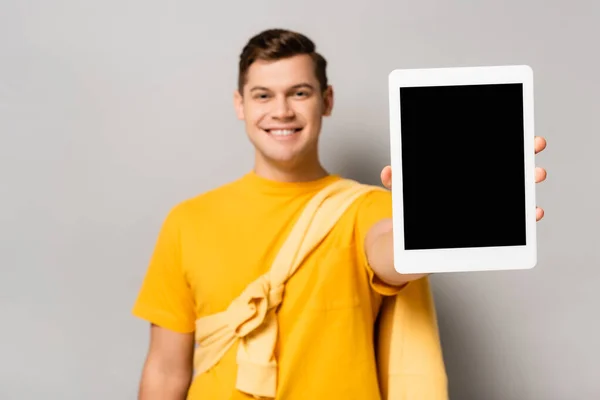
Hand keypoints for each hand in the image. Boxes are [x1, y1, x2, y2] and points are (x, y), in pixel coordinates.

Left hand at [380, 136, 547, 221]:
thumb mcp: (407, 191)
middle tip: (534, 144)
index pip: (489, 148)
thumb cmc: (415, 206)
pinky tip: (534, 212)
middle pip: (510, 163)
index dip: (506, 135)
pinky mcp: (493, 227)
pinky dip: (527, 216)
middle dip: (526, 152)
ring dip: (530, 180)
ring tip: (536, 174)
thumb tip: (389, 173)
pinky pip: (515, 221)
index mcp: (466, 168)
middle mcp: (483, 181)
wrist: (415, 238)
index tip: (520, 127)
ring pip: (517, 189)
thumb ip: (398, 180)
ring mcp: (491, 203)